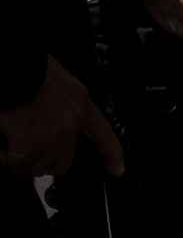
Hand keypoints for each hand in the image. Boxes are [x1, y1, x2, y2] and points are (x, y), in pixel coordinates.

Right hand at [0, 56, 122, 177]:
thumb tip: (45, 108)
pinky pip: (14, 161)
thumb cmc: (31, 67)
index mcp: (79, 103)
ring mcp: (49, 139)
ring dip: (24, 159)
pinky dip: (5, 156)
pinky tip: (3, 146)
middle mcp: (68, 125)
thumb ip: (58, 98)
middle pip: (63, 162)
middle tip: (31, 154)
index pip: (103, 134)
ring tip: (11, 144)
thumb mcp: (55, 77)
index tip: (117, 170)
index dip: (112, 155)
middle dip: (48, 163)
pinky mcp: (26, 145)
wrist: (13, 67)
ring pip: (38, 164)